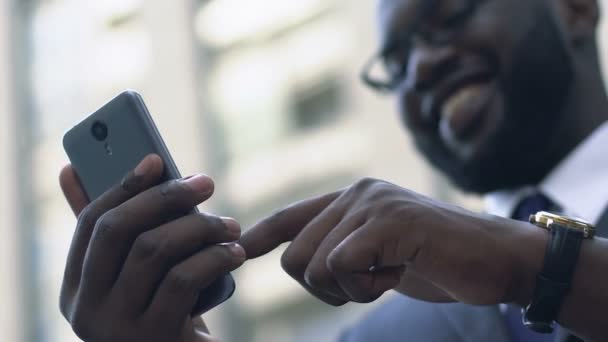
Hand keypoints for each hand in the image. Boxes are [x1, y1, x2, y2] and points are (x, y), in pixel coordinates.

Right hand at [59, 155, 244, 341]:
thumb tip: (70, 169)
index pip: (90, 223)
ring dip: (200, 227)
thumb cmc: (165, 313)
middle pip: (117, 229)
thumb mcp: (136, 277)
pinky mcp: (155, 338)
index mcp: (76, 288)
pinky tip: (235, 253)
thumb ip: (113, 234)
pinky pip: (183, 279)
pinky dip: (214, 257)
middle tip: (206, 183)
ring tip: (230, 226)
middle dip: (165, 197)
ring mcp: (117, 328)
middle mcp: (86, 309)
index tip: (156, 160)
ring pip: (154, 250)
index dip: (123, 186)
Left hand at [240, 178, 543, 306]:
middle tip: (367, 284)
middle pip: (295, 255)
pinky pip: (343, 266)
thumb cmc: (437, 262)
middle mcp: (357, 193)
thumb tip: (300, 261)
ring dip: (347, 289)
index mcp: (352, 198)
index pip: (292, 216)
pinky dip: (366, 287)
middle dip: (324, 287)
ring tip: (387, 276)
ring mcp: (373, 204)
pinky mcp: (390, 221)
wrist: (496, 260)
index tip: (242, 250)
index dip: (263, 235)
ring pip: (314, 264)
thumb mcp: (382, 255)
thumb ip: (344, 249)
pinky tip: (397, 275)